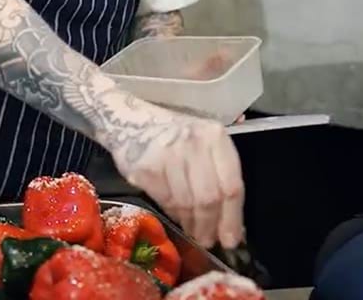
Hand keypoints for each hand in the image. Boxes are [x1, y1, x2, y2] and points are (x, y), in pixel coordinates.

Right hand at [106, 104, 244, 249]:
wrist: (131, 122)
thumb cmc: (174, 137)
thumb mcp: (204, 145)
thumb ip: (220, 177)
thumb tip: (231, 225)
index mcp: (214, 136)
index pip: (232, 186)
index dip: (232, 218)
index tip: (231, 239)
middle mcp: (192, 142)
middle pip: (209, 198)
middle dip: (210, 225)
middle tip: (208, 240)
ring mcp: (167, 154)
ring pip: (186, 203)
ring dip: (190, 223)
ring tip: (192, 230)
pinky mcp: (146, 167)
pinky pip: (165, 200)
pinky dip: (172, 213)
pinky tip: (175, 214)